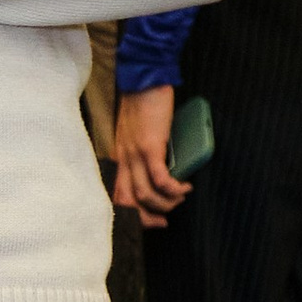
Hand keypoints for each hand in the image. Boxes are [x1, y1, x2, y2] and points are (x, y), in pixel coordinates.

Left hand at [113, 85, 190, 231]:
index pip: (116, 194)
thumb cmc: (143, 102)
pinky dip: (173, 188)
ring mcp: (135, 154)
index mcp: (120, 157)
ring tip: (180, 198)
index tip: (150, 219)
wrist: (145, 80)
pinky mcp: (150, 146)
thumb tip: (162, 168)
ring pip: (145, 194)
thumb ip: (142, 151)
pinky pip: (160, 178)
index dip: (131, 213)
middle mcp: (124, 159)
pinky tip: (184, 187)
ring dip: (165, 203)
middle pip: (129, 201)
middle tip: (164, 220)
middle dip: (148, 218)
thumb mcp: (137, 132)